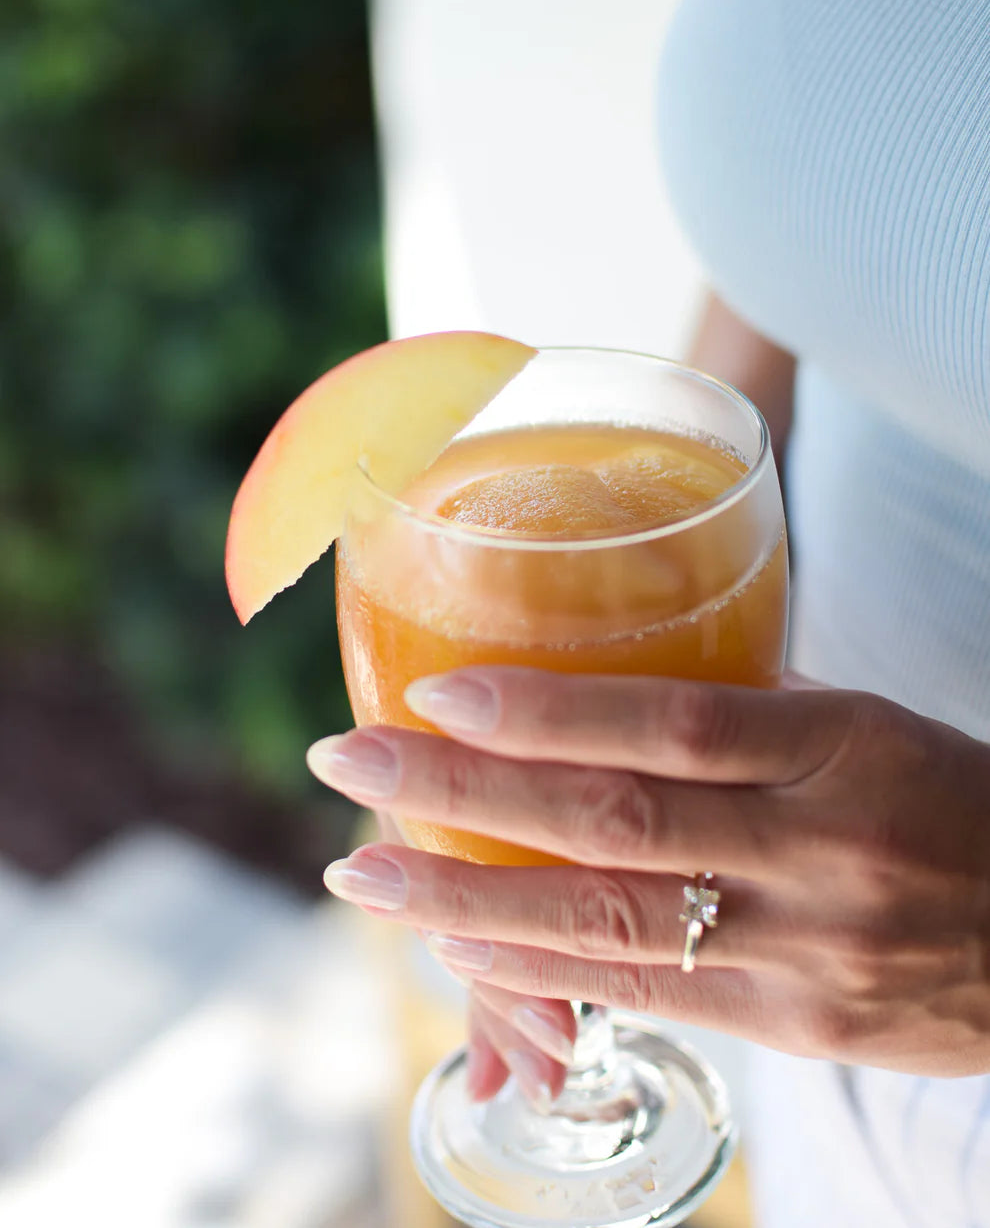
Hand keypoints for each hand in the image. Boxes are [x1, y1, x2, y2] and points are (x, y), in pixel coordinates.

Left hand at [308, 668, 989, 1078]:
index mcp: (840, 744)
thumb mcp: (866, 729)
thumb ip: (745, 718)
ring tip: (365, 875)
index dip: (548, 711)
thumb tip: (596, 690)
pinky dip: (540, 972)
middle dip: (463, 796)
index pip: (675, 721)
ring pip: (612, 926)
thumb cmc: (946, 807)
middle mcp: (818, 849)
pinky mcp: (795, 1025)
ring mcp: (805, 949)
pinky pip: (647, 999)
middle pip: (616, 822)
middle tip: (349, 766)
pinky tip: (460, 945)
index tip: (435, 692)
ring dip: (470, 902)